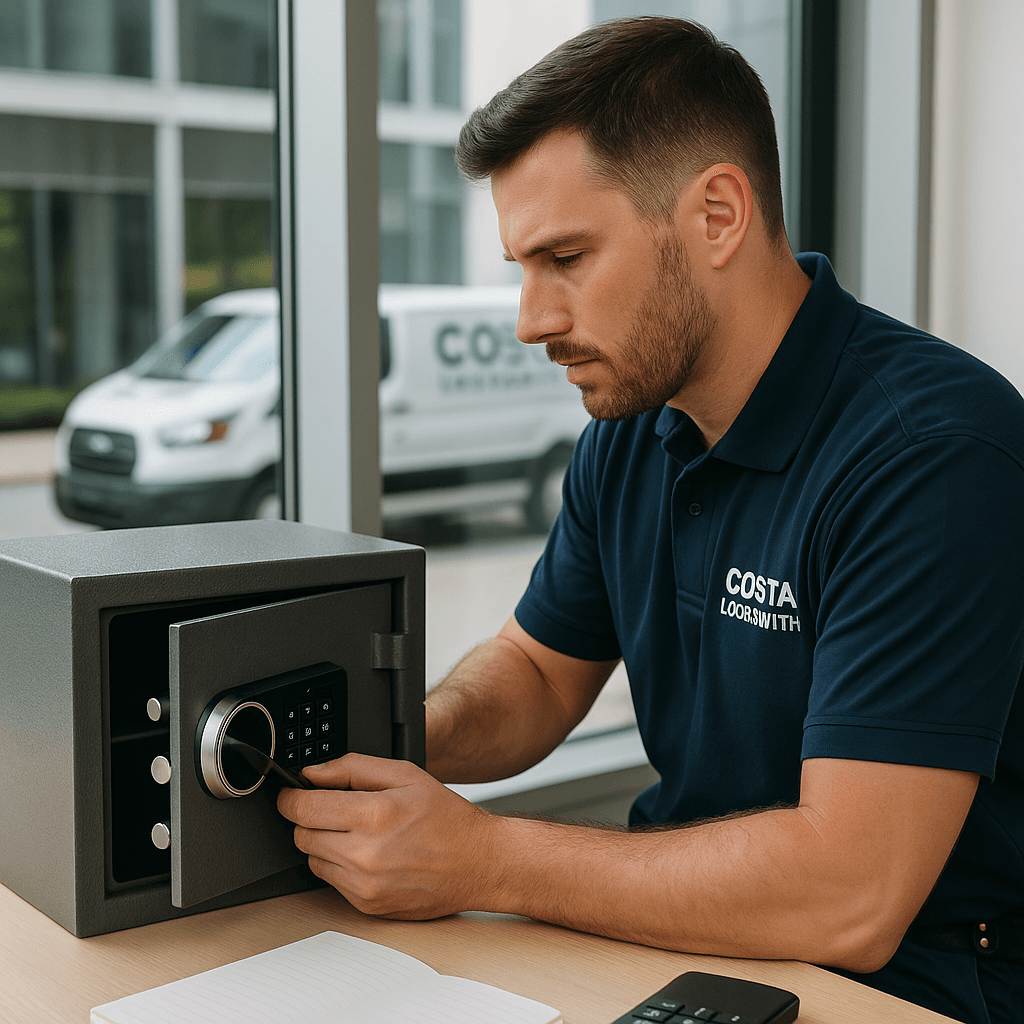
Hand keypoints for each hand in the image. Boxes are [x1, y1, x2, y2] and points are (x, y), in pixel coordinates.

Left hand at [276, 752, 501, 918]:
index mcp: (374, 814)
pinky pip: (331, 881)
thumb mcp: (405, 774)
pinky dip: (340, 866)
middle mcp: (364, 854)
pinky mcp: (366, 906)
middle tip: (334, 809)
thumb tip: (312, 773)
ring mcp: (364, 885)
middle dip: (310, 818)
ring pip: (312, 860)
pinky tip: (369, 854)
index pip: (303, 808)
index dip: (290, 797)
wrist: (479, 864)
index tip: (290, 793)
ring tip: (358, 832)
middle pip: (302, 835)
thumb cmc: (447, 818)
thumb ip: (353, 768)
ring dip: (324, 843)